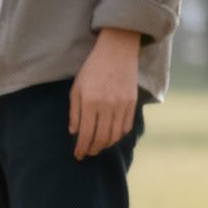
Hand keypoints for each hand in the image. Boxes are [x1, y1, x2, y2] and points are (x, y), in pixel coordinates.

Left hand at [70, 29, 140, 159]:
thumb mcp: (76, 89)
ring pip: (115, 135)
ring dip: (105, 145)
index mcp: (90, 103)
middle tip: (87, 153)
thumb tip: (75, 133)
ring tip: (98, 147)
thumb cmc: (92, 70)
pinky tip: (111, 137)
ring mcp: (122, 105)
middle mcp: (107, 106)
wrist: (117, 51)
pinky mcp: (132, 102)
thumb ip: (74, 113)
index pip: (86, 134)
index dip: (81, 148)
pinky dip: (118, 135)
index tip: (78, 155)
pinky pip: (126, 126)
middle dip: (93, 149)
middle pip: (101, 138)